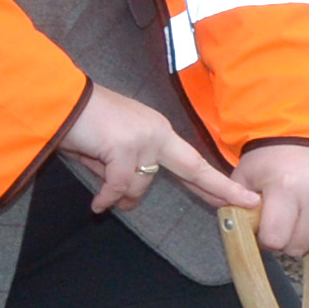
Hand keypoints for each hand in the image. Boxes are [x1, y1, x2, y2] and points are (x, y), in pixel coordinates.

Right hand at [53, 85, 253, 217]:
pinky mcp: (125, 148)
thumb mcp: (110, 151)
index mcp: (158, 130)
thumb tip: (126, 201)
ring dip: (117, 193)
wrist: (60, 102)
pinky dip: (105, 198)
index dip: (215, 180)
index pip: (192, 160)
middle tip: (249, 203)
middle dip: (221, 188)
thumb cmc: (81, 124)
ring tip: (99, 191)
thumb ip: (126, 172)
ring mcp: (143, 139)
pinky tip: (97, 205)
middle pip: (194, 167)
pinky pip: (117, 187)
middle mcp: (157, 133)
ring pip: (139, 185)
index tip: (240, 194)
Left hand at [236, 139, 308, 257]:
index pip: (276, 239)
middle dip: (286, 240)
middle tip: (281, 222)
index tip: (264, 230)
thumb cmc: (270, 159)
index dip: (267, 239)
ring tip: (297, 216)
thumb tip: (234, 231)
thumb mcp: (244, 176)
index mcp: (285, 187)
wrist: (305, 134)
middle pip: (299, 246)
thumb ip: (235, 205)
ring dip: (305, 236)